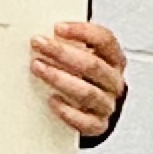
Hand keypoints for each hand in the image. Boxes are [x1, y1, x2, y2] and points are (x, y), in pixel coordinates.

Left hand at [31, 18, 125, 137]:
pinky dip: (67, 111)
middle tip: (39, 44)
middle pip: (93, 65)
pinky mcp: (97, 125)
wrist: (91, 112)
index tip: (58, 28)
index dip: (82, 32)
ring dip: (60, 78)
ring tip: (38, 68)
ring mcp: (107, 104)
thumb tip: (45, 32)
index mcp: (114, 60)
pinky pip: (85, 121)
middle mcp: (113, 81)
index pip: (105, 40)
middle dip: (63, 53)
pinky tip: (52, 100)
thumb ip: (70, 44)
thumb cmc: (84, 79)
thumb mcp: (82, 57)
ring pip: (87, 92)